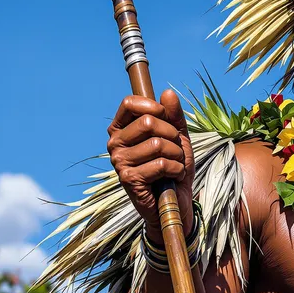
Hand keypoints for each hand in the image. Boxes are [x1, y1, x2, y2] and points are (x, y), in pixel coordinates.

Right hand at [106, 89, 193, 241]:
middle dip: (172, 135)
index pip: (130, 102)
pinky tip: (173, 177)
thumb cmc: (174, 165)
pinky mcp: (129, 179)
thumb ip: (173, 115)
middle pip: (148, 122)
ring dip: (176, 155)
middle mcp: (115, 143)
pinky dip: (176, 169)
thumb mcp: (178, 136)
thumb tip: (167, 92)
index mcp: (122, 129)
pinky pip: (161, 163)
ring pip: (157, 144)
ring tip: (175, 164)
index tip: (166, 118)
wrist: (176, 199)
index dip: (154, 107)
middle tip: (175, 149)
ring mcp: (119, 162)